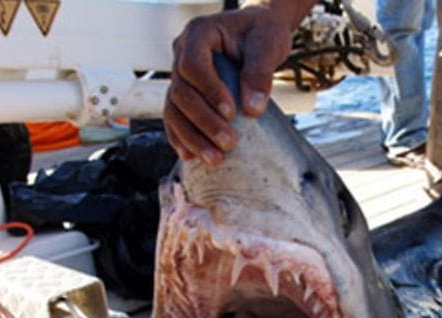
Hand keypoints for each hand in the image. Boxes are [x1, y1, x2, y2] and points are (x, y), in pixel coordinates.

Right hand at [164, 6, 294, 164]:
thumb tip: (252, 109)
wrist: (257, 34)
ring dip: (191, 137)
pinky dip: (182, 138)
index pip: (192, 65)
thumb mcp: (267, 45)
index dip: (208, 91)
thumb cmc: (262, 34)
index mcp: (199, 34)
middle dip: (203, 122)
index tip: (231, 112)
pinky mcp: (186, 94)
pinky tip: (193, 156)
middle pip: (181, 93)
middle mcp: (182, 54)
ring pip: (174, 110)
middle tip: (229, 143)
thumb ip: (260, 72)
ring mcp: (181, 76)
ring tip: (214, 158)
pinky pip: (175, 118)